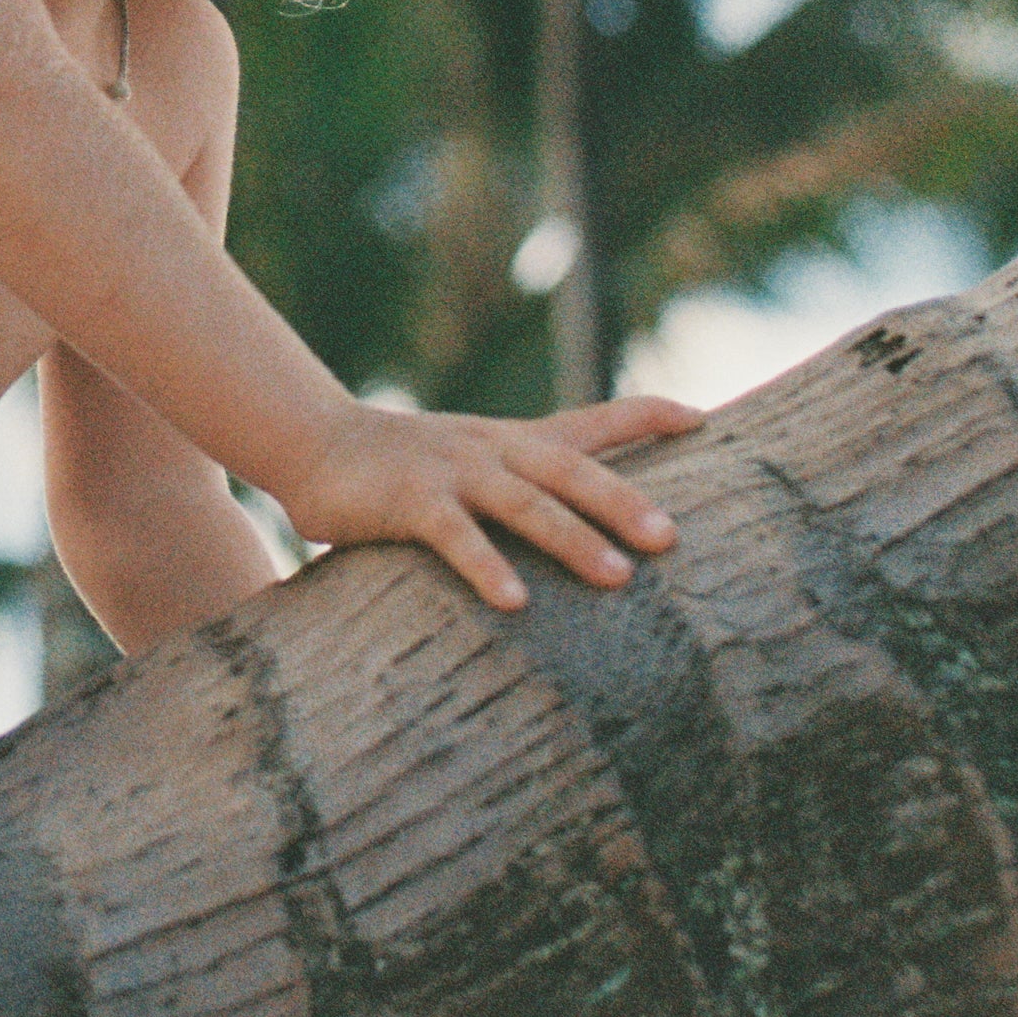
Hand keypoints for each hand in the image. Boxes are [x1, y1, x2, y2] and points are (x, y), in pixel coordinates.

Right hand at [283, 393, 702, 612]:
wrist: (316, 444)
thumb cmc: (403, 467)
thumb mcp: (472, 462)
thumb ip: (523, 487)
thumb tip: (583, 524)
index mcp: (514, 441)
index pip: (592, 421)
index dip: (646, 415)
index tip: (701, 417)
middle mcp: (493, 449)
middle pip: (571, 470)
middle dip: (623, 501)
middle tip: (671, 538)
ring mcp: (454, 472)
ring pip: (526, 504)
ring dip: (573, 540)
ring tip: (618, 577)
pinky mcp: (412, 501)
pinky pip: (457, 536)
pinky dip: (487, 567)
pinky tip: (514, 601)